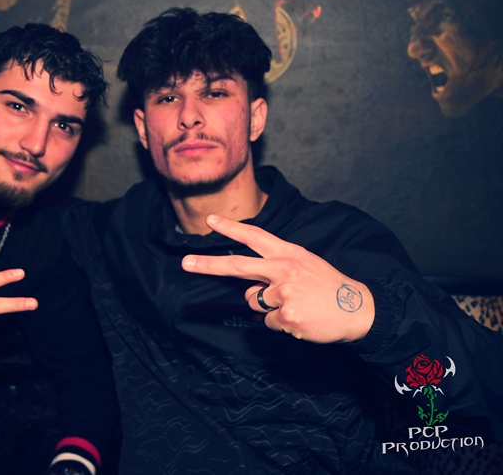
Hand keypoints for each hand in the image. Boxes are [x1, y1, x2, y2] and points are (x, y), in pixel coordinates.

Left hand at [181, 215, 373, 342]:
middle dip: (208, 265)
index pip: (255, 237)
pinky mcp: (286, 315)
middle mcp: (283, 269)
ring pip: (254, 303)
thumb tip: (249, 289)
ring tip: (296, 307)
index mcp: (288, 254)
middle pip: (238, 265)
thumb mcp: (305, 266)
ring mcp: (284, 292)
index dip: (232, 228)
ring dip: (269, 309)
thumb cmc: (328, 288)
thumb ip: (275, 270)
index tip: (210, 221)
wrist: (358, 309)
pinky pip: (268, 323)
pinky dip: (281, 324)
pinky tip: (300, 320)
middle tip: (185, 263)